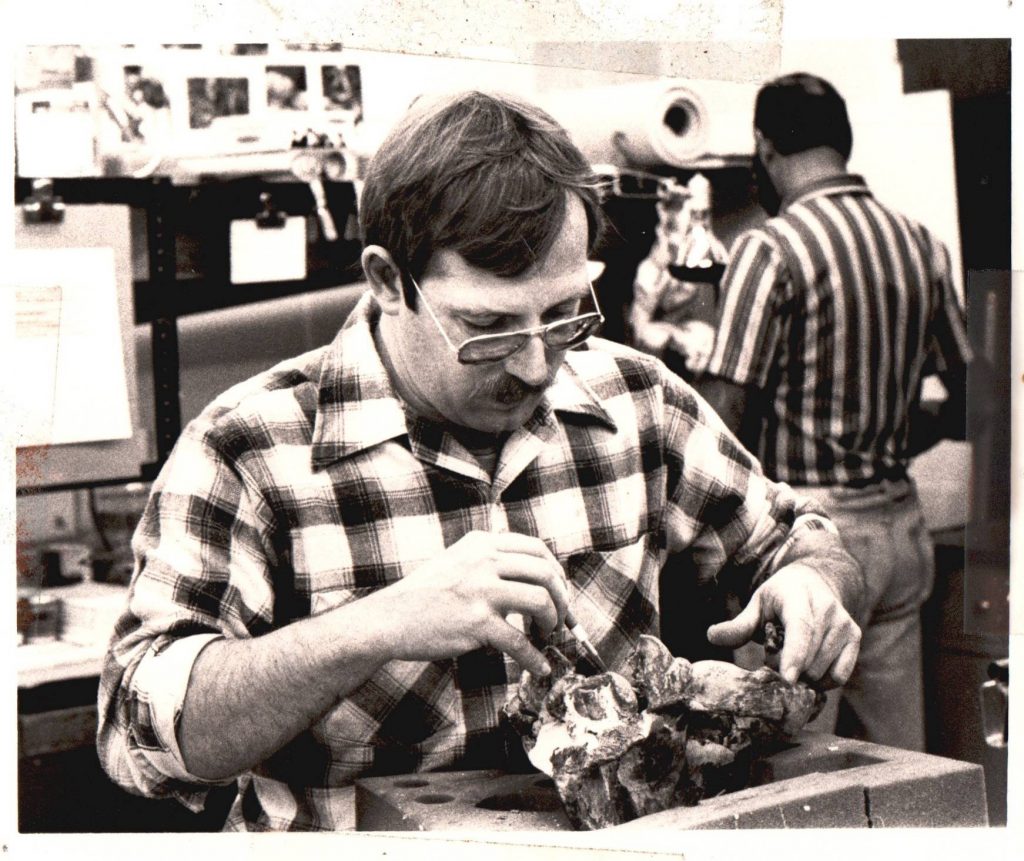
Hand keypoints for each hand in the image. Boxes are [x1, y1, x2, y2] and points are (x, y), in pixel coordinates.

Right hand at [366, 530, 568, 675]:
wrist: (390, 618)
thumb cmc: (425, 595)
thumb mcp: (457, 560)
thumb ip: (490, 560)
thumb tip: (533, 575)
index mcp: (482, 544)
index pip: (537, 548)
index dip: (556, 571)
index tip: (560, 591)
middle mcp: (484, 561)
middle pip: (545, 573)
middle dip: (562, 599)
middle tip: (561, 619)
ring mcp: (481, 591)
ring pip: (540, 602)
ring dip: (553, 624)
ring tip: (548, 638)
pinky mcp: (476, 623)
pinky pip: (520, 642)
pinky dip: (534, 658)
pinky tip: (539, 667)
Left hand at [705, 563, 860, 686]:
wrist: (817, 580)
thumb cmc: (781, 596)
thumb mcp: (758, 604)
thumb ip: (738, 625)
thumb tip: (711, 636)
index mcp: (799, 597)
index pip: (801, 629)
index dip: (794, 655)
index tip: (786, 679)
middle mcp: (827, 609)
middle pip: (809, 659)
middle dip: (787, 668)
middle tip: (775, 654)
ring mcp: (844, 624)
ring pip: (822, 671)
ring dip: (802, 675)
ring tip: (792, 654)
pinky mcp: (854, 637)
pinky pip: (839, 676)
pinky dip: (822, 681)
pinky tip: (808, 667)